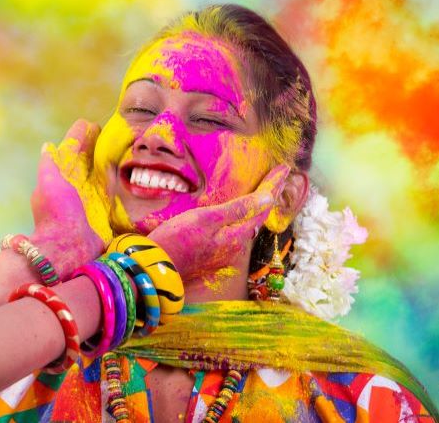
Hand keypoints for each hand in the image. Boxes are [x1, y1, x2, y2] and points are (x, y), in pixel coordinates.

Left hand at [30, 119, 112, 277]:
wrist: (66, 250)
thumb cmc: (54, 216)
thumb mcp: (48, 185)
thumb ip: (49, 165)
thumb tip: (48, 146)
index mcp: (65, 176)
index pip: (73, 150)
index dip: (80, 135)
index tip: (88, 122)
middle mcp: (81, 185)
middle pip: (92, 159)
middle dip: (100, 144)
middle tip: (113, 130)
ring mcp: (96, 199)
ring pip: (107, 174)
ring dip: (115, 161)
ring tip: (127, 146)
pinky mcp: (109, 213)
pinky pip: (119, 194)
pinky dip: (126, 184)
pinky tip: (136, 175)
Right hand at [148, 164, 289, 283]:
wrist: (153, 270)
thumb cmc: (176, 240)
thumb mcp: (206, 219)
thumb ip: (237, 209)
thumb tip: (268, 199)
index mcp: (236, 237)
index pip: (262, 207)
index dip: (273, 186)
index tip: (285, 169)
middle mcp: (234, 248)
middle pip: (258, 218)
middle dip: (269, 197)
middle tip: (279, 177)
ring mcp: (222, 254)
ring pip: (246, 227)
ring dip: (256, 209)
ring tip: (264, 193)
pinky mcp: (209, 256)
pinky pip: (233, 233)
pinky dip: (241, 219)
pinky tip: (237, 215)